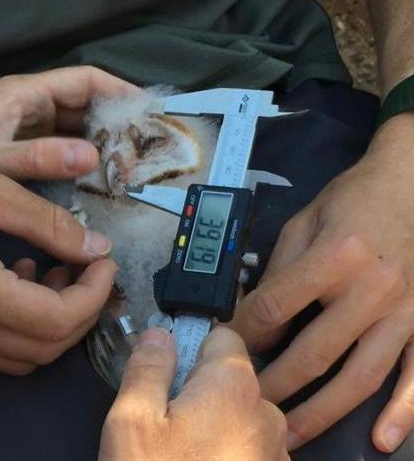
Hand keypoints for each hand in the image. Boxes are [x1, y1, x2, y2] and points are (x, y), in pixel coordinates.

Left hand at [0, 66, 136, 178]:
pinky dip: (84, 166)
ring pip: (77, 130)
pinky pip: (63, 153)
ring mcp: (24, 131)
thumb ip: (38, 160)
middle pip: (86, 106)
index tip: (152, 116)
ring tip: (133, 174)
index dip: (121, 93)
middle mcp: (26, 108)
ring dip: (104, 148)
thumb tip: (91, 157)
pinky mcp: (20, 155)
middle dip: (117, 126)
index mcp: (22, 96)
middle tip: (148, 155)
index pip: (85, 81)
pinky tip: (100, 188)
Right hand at [0, 137, 116, 374]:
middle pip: (42, 351)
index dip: (94, 294)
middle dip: (80, 315)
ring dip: (49, 325)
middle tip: (90, 270)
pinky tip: (20, 276)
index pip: (57, 322)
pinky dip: (17, 325)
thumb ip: (53, 225)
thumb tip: (96, 247)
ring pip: (16, 357)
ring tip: (57, 272)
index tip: (105, 260)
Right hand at [99, 327, 287, 460]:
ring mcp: (275, 453)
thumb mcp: (131, 421)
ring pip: (240, 416)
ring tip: (178, 453)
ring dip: (213, 424)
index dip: (190, 342)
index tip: (165, 364)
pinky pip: (248, 449)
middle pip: (231, 379)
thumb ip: (147, 368)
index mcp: (234, 386)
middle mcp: (267, 413)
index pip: (222, 335)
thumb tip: (160, 334)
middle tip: (162, 418)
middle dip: (198, 389)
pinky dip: (226, 452)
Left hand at [231, 113, 413, 451]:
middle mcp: (372, 289)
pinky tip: (381, 438)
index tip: (224, 350)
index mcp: (336, 256)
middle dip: (272, 385)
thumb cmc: (356, 200)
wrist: (413, 183)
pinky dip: (401, 411)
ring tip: (289, 437)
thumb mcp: (304, 221)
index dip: (243, 334)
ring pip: (358, 377)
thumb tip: (247, 310)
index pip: (275, 308)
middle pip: (312, 353)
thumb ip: (277, 267)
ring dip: (321, 412)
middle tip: (246, 408)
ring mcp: (404, 312)